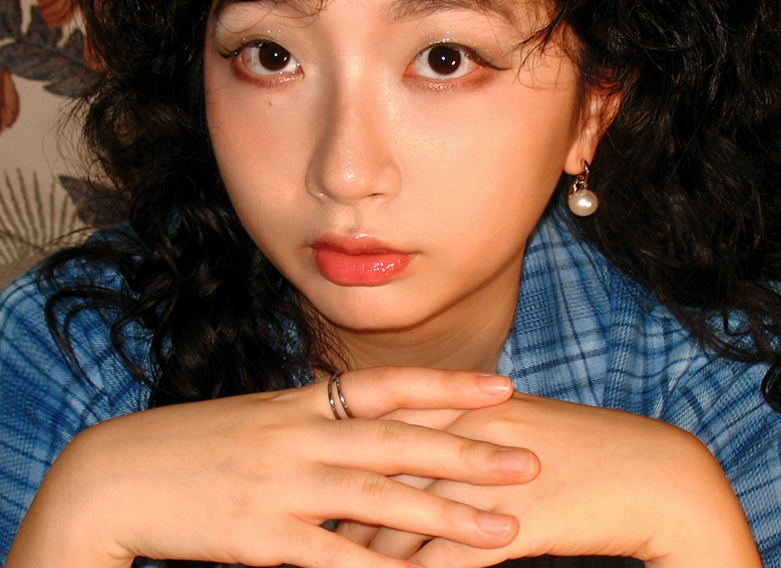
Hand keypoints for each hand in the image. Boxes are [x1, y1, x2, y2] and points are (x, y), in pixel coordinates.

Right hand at [6, 367, 538, 567]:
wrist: (118, 473)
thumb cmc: (195, 444)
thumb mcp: (261, 418)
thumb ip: (314, 420)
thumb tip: (366, 421)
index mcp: (302, 402)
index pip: (390, 384)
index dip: (449, 385)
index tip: (503, 385)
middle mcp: (302, 436)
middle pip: (400, 442)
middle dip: (468, 452)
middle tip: (530, 458)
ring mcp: (284, 487)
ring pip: (381, 502)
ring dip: (447, 518)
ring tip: (505, 532)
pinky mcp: (263, 538)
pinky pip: (335, 559)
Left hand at [342, 393, 761, 567]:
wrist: (652, 473)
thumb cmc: (579, 446)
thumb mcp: (513, 422)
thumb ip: (458, 425)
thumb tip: (411, 442)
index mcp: (465, 400)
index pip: (385, 424)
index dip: (341, 452)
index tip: (305, 476)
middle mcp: (469, 430)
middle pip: (384, 472)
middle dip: (340, 505)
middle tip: (298, 528)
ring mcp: (490, 476)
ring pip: (407, 520)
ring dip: (364, 554)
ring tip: (328, 567)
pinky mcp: (514, 523)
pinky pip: (450, 560)